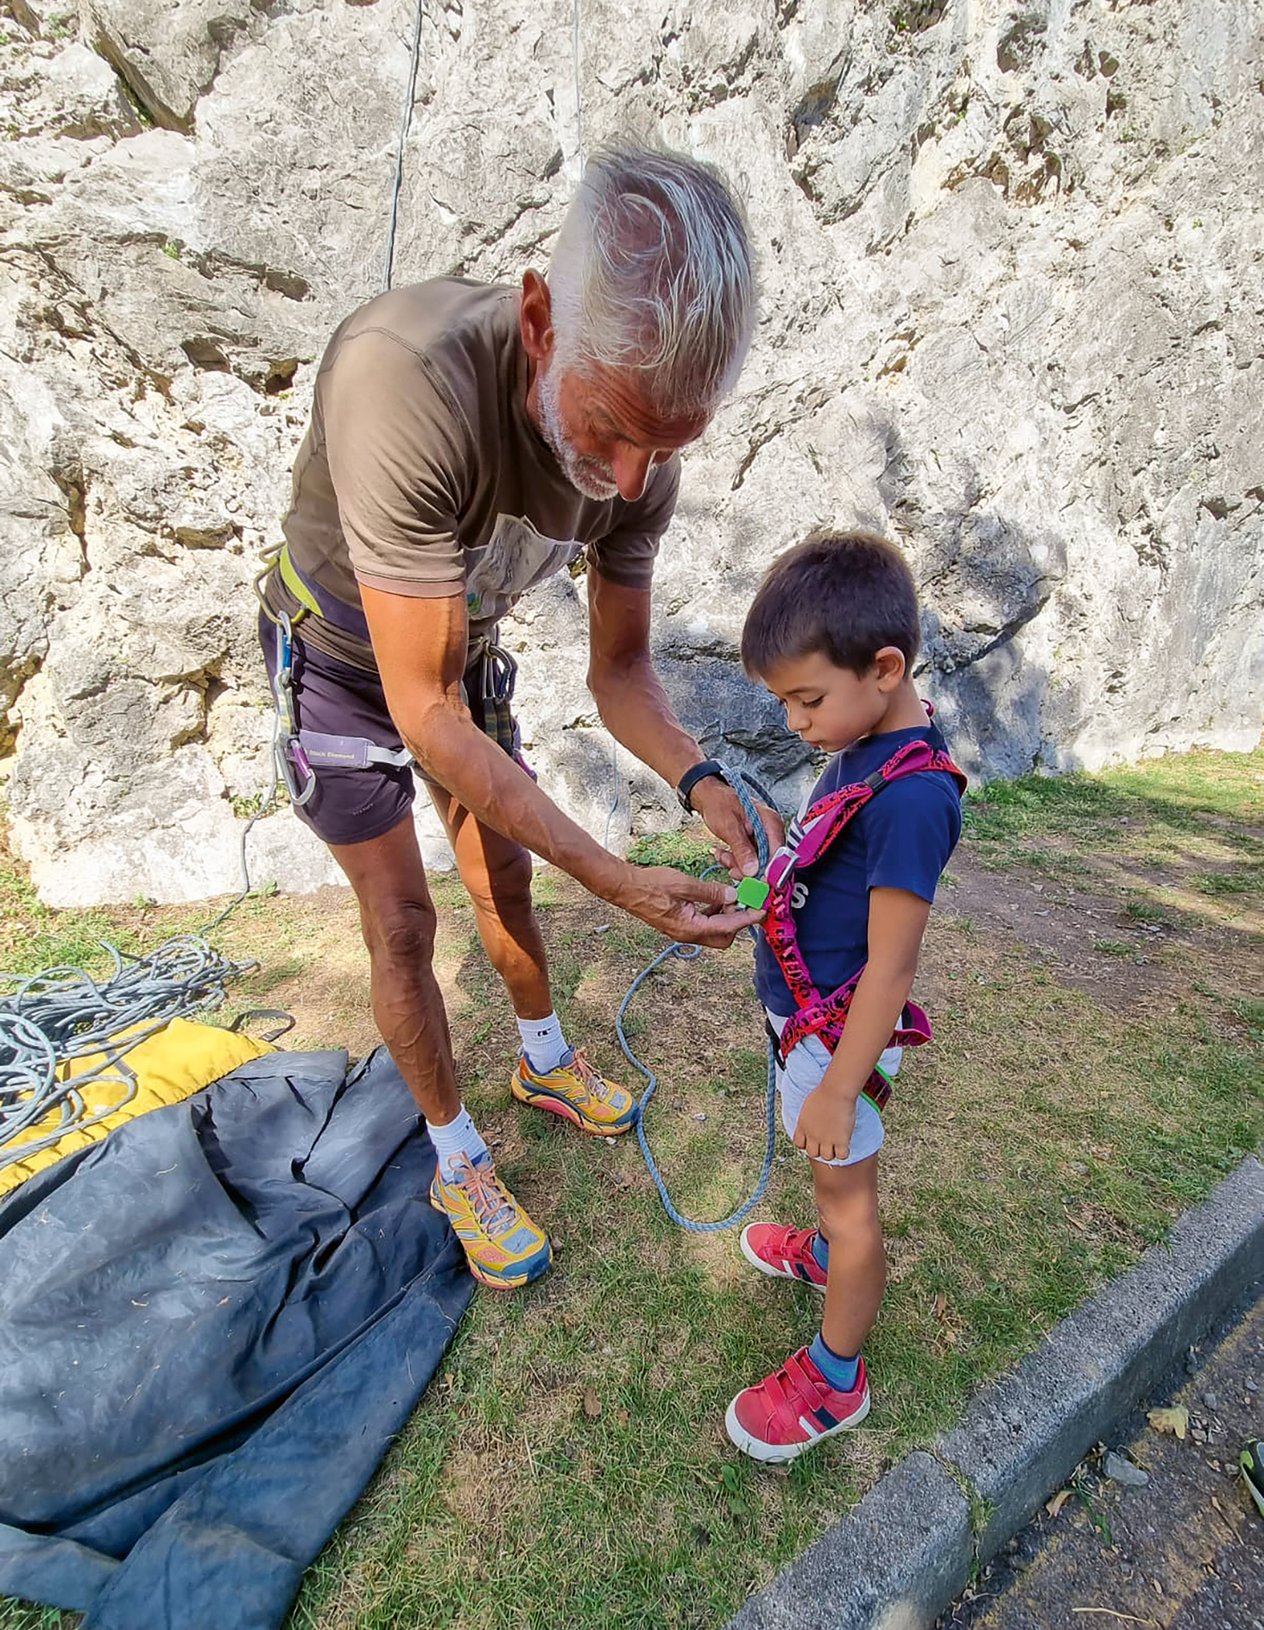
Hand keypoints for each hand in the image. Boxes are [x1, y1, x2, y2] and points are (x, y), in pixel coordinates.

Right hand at [616, 865, 762, 947]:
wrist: (626, 889)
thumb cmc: (652, 886)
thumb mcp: (685, 885)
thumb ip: (710, 891)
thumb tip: (732, 895)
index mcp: (691, 928)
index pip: (728, 927)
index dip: (747, 918)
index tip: (761, 911)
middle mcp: (688, 935)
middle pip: (723, 938)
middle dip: (737, 922)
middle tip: (742, 902)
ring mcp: (683, 931)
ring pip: (714, 931)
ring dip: (725, 916)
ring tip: (727, 895)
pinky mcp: (679, 925)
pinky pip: (703, 924)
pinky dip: (713, 913)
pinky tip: (713, 897)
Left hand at [690, 778, 783, 878]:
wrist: (708, 797)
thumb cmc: (719, 803)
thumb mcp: (729, 827)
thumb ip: (741, 849)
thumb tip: (753, 870)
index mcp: (770, 821)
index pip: (779, 852)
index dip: (769, 869)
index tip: (755, 880)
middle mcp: (770, 831)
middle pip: (768, 861)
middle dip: (748, 868)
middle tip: (732, 869)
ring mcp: (763, 838)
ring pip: (757, 863)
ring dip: (738, 865)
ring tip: (722, 856)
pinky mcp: (754, 844)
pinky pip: (749, 860)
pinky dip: (735, 861)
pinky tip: (723, 854)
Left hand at [793, 1083, 856, 1163]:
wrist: (836, 1092)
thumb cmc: (824, 1093)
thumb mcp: (808, 1107)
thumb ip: (808, 1118)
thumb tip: (812, 1123)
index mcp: (802, 1126)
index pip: (799, 1144)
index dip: (806, 1144)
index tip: (814, 1140)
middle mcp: (812, 1135)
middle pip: (812, 1153)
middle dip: (819, 1150)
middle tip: (827, 1143)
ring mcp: (826, 1139)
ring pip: (826, 1157)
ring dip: (832, 1152)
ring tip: (837, 1144)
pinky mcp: (841, 1140)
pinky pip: (842, 1156)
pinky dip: (844, 1153)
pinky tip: (846, 1144)